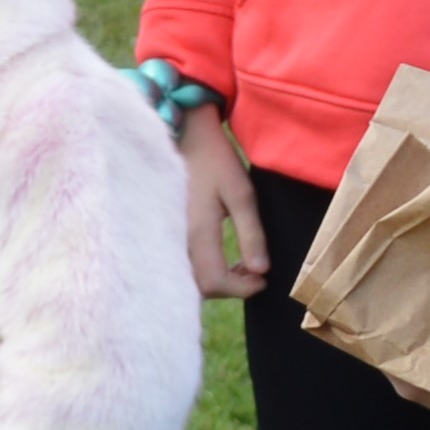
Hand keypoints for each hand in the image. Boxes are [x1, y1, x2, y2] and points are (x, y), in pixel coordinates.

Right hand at [181, 104, 267, 299]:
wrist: (183, 140)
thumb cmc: (216, 163)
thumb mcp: (241, 193)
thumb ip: (251, 233)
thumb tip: (261, 270)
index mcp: (197, 233)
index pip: (214, 282)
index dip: (242, 288)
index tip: (263, 279)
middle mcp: (176, 243)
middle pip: (200, 287)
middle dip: (231, 287)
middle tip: (254, 271)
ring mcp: (167, 240)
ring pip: (190, 280)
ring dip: (218, 280)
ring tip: (241, 264)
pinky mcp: (166, 236)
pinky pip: (183, 267)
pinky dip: (205, 270)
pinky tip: (221, 255)